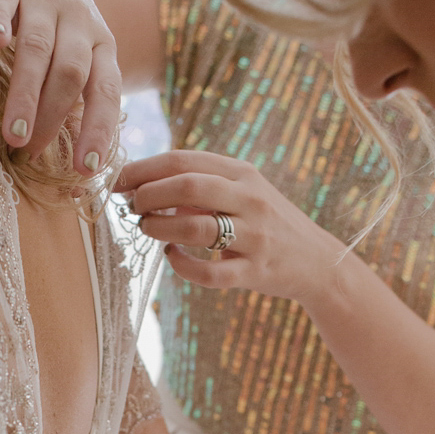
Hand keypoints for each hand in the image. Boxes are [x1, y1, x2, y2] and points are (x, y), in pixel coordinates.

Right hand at [0, 0, 121, 167]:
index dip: (98, 129)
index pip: (106, 92)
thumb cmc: (61, 22)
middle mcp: (79, 23)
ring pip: (39, 47)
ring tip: (11, 133)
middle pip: (71, 73)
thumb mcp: (82, 55)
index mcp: (102, 46)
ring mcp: (45, 0)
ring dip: (25, 92)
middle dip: (52, 116)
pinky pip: (4, 0)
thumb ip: (79, 98)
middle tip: (29, 152)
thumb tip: (76, 166)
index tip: (86, 168)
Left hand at [119, 151, 340, 299]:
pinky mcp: (254, 272)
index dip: (143, 169)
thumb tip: (144, 185)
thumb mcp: (242, 192)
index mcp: (242, 173)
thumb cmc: (267, 222)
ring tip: (147, 229)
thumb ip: (201, 185)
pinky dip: (181, 265)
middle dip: (148, 196)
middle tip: (133, 207)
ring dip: (159, 228)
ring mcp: (254, 236)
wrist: (316, 261)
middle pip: (186, 187)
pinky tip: (172, 256)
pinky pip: (208, 272)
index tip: (118, 181)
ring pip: (194, 228)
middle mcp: (250, 200)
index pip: (182, 160)